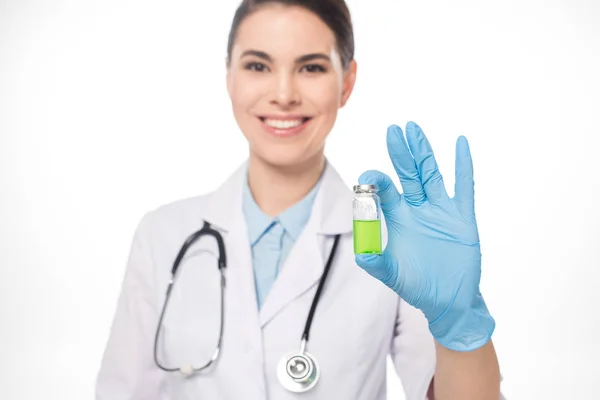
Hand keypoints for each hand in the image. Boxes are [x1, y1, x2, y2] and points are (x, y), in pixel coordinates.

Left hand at [354, 122, 494, 351]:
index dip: (377, 181)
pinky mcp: (462, 217)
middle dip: (400, 152)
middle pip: (408, 173)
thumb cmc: (417, 285)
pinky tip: (460, 143)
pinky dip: (463, 165)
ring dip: (423, 152)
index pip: (386, 190)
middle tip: (394, 129)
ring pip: (431, 173)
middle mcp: (418, 208)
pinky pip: (464, 187)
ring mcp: (441, 210)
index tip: (369, 178)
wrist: (447, 300)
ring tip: (414, 129)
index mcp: (399, 217)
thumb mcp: (391, 274)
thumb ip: (375, 261)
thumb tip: (361, 253)